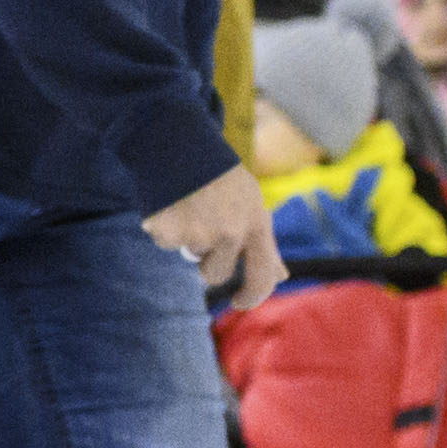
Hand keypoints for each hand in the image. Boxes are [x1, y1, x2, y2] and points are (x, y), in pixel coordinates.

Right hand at [146, 160, 283, 309]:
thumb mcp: (251, 205)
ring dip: (188, 239)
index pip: (261, 276)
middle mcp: (229, 234)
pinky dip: (165, 227)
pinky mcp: (167, 232)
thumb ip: (264, 243)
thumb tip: (281, 277)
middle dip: (208, 261)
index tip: (238, 302)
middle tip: (203, 231)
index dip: (252, 297)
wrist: (181, 145)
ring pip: (190, 256)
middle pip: (215, 274)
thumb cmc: (221, 178)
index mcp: (256, 225)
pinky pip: (166, 243)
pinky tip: (171, 203)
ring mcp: (197, 235)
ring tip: (189, 207)